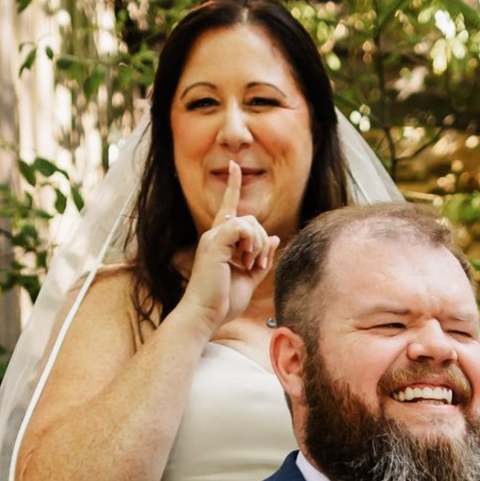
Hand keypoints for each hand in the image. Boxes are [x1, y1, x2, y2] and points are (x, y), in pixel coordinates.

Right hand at [181, 160, 279, 328]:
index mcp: (220, 241)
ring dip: (258, 245)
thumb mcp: (250, 278)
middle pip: (249, 218)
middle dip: (261, 241)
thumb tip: (273, 236)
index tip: (234, 165)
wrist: (206, 315)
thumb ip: (262, 257)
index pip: (228, 207)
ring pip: (248, 221)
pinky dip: (251, 243)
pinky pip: (242, 227)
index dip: (232, 185)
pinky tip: (247, 260)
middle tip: (259, 265)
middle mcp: (214, 235)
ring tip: (252, 266)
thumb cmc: (223, 301)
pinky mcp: (214, 242)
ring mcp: (212, 237)